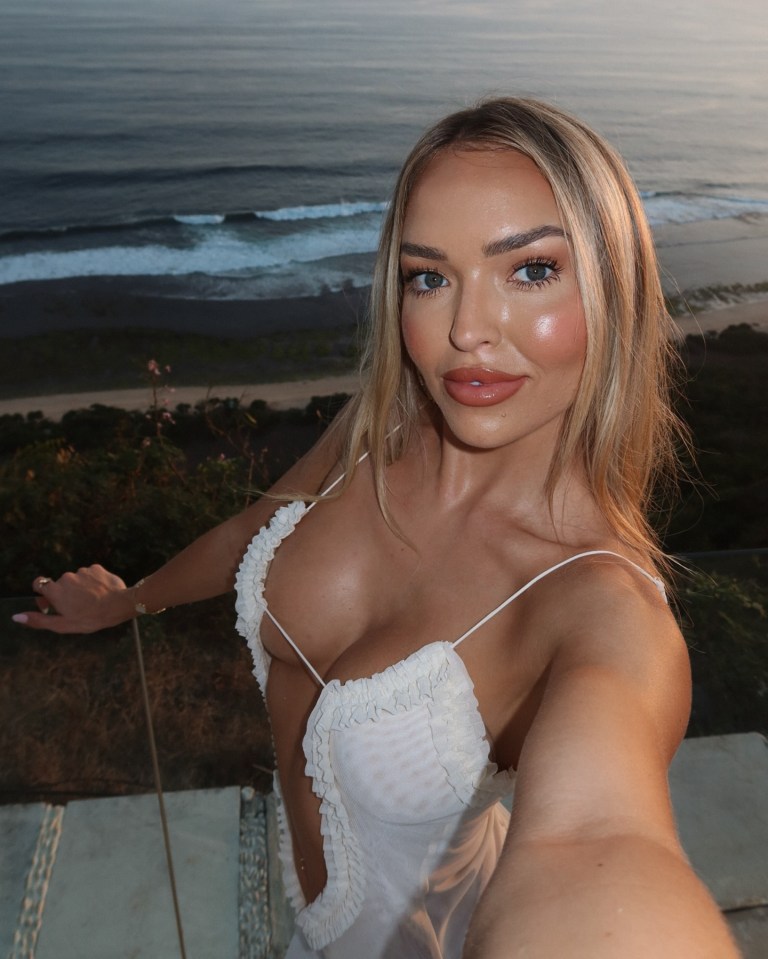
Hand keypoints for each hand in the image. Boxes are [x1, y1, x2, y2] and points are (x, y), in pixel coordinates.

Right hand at [12, 565, 132, 633]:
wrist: (118, 605)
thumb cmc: (90, 618)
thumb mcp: (62, 624)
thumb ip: (38, 620)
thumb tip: (16, 617)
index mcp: (55, 590)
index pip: (39, 584)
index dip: (44, 593)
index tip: (53, 602)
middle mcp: (66, 577)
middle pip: (60, 584)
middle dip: (66, 594)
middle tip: (78, 607)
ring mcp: (82, 571)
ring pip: (77, 580)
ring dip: (81, 589)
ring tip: (92, 601)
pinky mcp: (96, 568)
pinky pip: (90, 575)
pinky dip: (93, 582)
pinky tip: (101, 593)